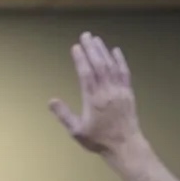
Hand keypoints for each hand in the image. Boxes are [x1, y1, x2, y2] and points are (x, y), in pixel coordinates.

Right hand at [49, 32, 145, 158]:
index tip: (76, 47)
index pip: (86, 73)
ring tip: (96, 39)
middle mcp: (107, 91)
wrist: (125, 145)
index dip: (80, 59)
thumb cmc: (99, 140)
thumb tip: (51, 101)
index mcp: (93, 99)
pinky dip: (120, 60)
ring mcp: (119, 90)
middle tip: (85, 35)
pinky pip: (124, 72)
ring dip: (103, 51)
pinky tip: (115, 51)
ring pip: (111, 65)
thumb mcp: (77, 131)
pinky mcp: (128, 92)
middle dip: (92, 48)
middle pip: (99, 64)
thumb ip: (64, 115)